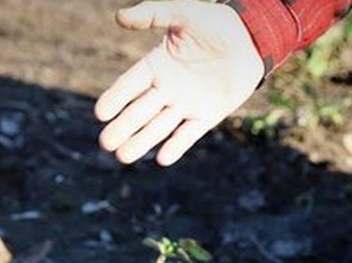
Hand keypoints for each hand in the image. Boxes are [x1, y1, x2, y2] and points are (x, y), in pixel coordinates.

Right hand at [95, 0, 263, 165]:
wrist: (251, 38)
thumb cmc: (215, 23)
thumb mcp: (182, 13)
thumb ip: (152, 15)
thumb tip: (120, 17)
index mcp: (155, 65)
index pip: (129, 85)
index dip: (115, 98)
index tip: (100, 113)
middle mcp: (166, 88)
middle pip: (138, 112)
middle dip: (122, 128)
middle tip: (105, 144)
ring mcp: (185, 104)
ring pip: (158, 127)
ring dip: (141, 142)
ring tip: (123, 157)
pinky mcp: (206, 116)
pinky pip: (188, 134)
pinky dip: (176, 146)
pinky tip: (162, 159)